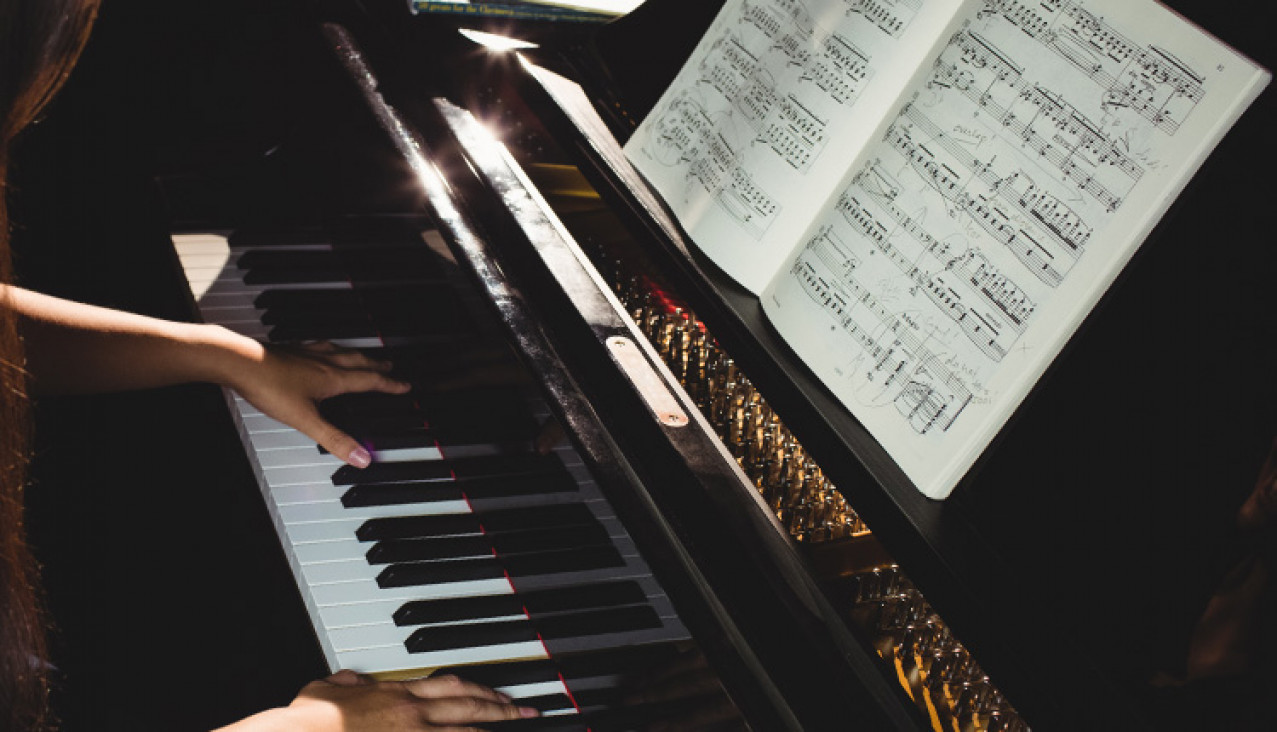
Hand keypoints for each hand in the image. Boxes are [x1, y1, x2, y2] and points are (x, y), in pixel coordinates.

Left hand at [226, 341, 409, 467]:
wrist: (239, 362)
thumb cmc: (269, 386)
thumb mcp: (306, 420)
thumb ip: (334, 439)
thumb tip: (362, 457)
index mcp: (333, 378)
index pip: (370, 381)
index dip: (389, 384)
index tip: (404, 385)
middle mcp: (324, 362)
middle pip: (359, 362)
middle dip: (377, 365)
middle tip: (389, 365)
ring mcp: (306, 353)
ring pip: (340, 351)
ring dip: (356, 354)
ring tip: (361, 354)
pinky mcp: (290, 350)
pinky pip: (318, 346)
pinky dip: (328, 348)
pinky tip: (319, 349)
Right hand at [286, 671, 538, 730]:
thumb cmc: (307, 720)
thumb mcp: (326, 689)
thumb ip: (345, 683)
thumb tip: (351, 678)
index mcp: (397, 695)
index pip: (450, 686)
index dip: (478, 689)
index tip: (497, 693)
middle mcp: (412, 716)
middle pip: (469, 707)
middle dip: (502, 708)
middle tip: (528, 711)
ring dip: (494, 729)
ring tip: (520, 726)